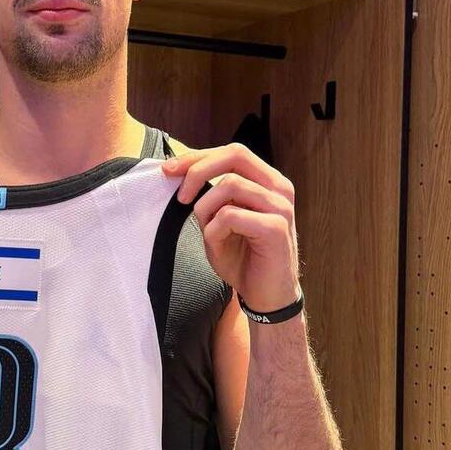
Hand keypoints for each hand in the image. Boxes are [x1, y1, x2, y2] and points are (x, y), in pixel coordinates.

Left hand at [162, 142, 300, 313]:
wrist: (266, 297)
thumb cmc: (243, 259)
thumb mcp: (219, 221)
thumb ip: (210, 196)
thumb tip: (179, 171)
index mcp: (268, 182)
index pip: (232, 152)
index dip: (198, 156)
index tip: (169, 169)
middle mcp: (279, 188)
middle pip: (235, 154)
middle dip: (198, 169)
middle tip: (179, 195)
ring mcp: (280, 207)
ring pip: (229, 185)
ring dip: (206, 208)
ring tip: (208, 232)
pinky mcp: (276, 228)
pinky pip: (231, 215)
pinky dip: (214, 230)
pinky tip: (218, 245)